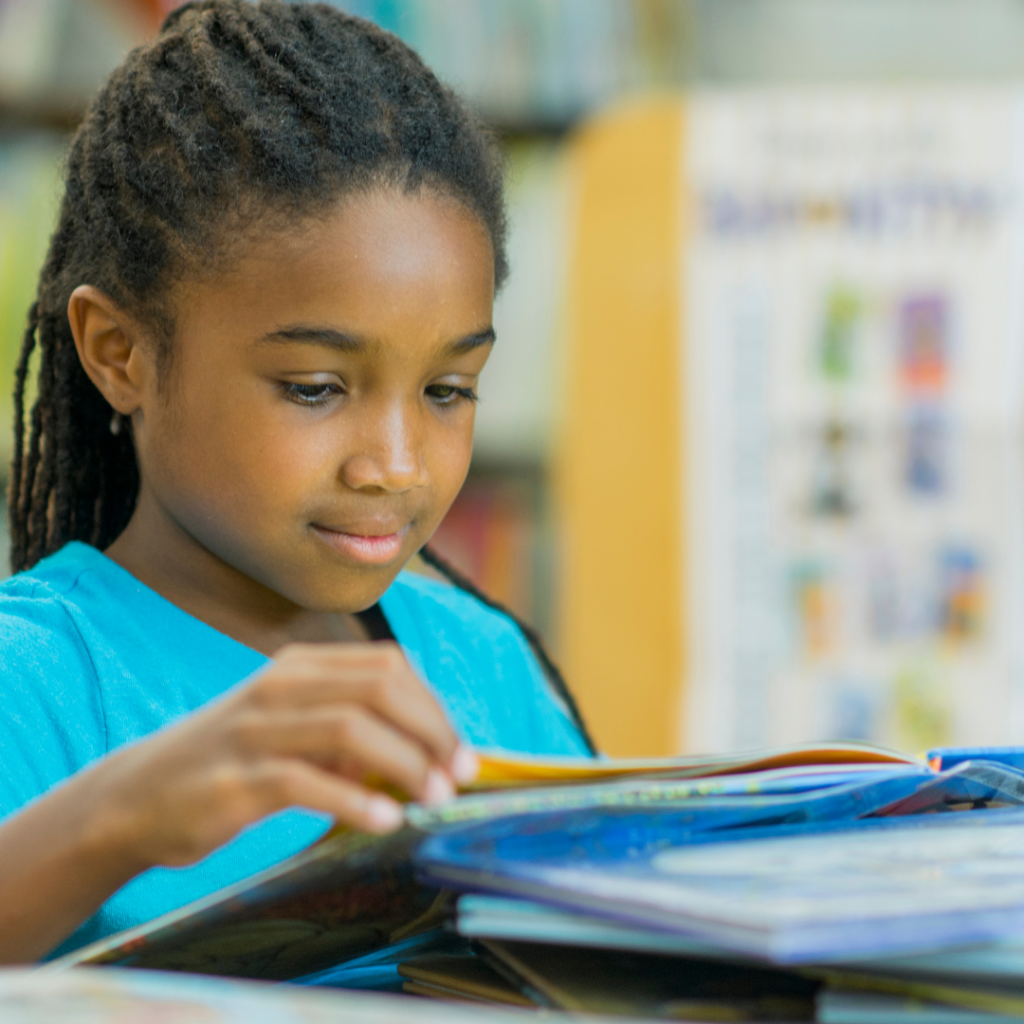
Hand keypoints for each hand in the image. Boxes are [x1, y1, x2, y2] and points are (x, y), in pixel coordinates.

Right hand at [81, 642, 477, 870]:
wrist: (137, 796)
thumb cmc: (231, 760)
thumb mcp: (292, 725)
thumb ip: (351, 726)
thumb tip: (426, 749)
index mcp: (299, 665)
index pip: (388, 667)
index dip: (433, 706)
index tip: (459, 749)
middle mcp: (280, 686)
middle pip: (379, 690)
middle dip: (431, 731)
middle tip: (460, 774)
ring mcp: (255, 730)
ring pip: (351, 728)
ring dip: (406, 764)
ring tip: (435, 799)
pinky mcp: (235, 779)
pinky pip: (307, 782)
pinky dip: (355, 800)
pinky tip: (385, 821)